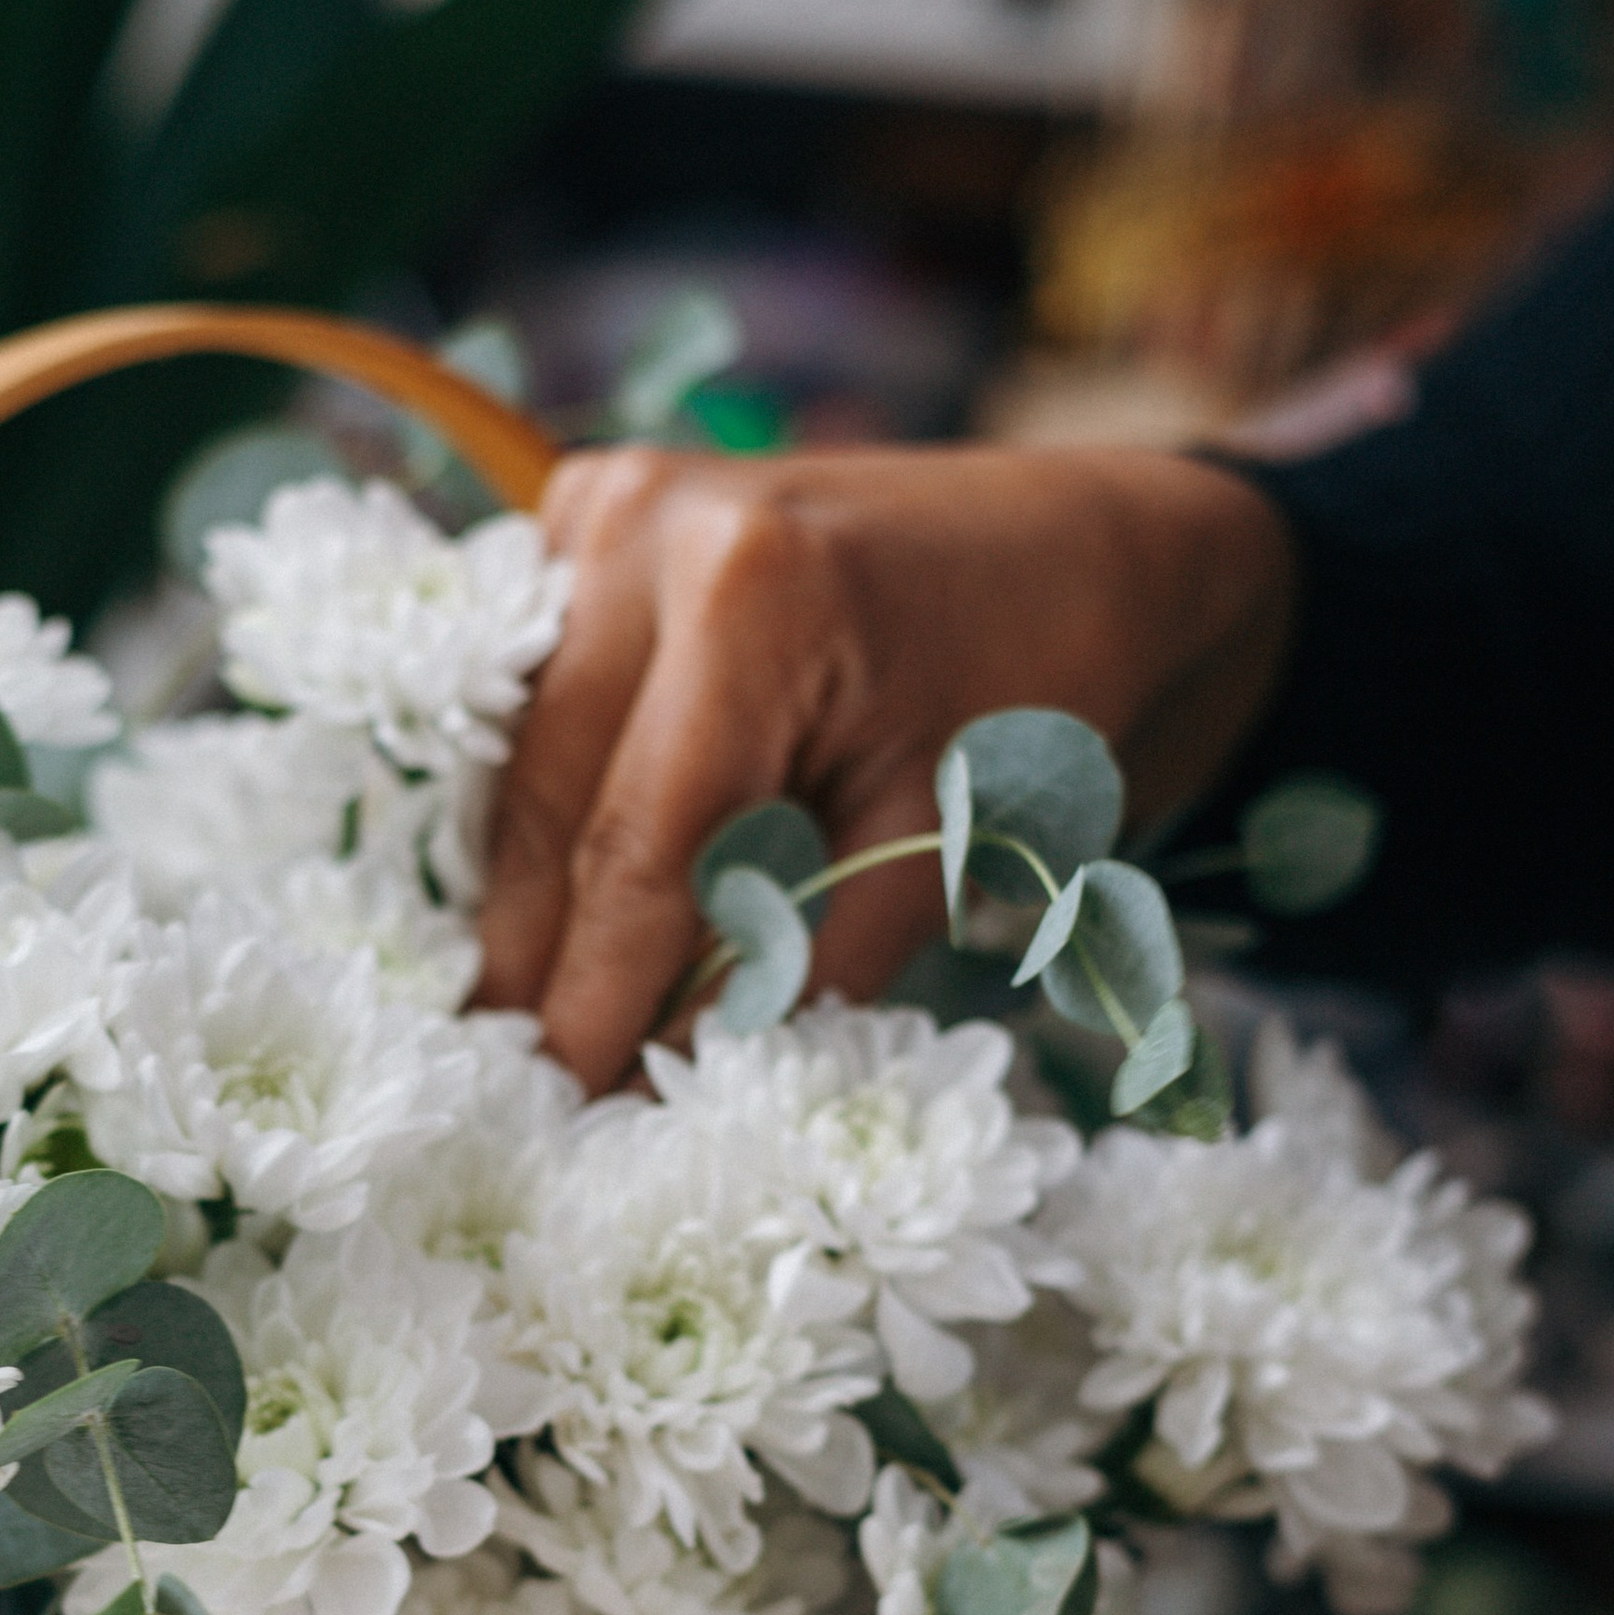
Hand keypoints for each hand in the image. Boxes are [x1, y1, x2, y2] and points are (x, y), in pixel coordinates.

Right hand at [475, 440, 1294, 1087]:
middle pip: (550, 801)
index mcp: (753, 597)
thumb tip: (661, 1078)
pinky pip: (536, 692)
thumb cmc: (1047, 691)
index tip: (562, 1109)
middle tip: (524, 1088)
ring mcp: (609, 505)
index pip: (639, 848)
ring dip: (525, 886)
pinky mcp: (596, 513)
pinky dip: (549, 798)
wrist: (1090, 550)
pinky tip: (553, 898)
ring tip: (527, 1014)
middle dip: (538, 956)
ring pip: (523, 753)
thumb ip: (796, 964)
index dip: (594, 995)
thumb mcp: (939, 845)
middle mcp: (649, 527)